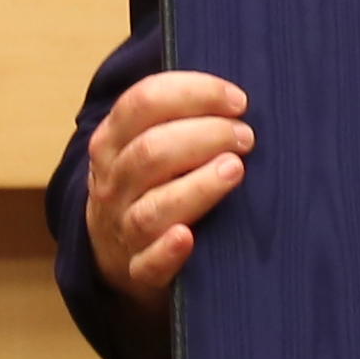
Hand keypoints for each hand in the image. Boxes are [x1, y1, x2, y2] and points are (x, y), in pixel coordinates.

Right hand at [84, 70, 253, 305]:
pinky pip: (148, 263)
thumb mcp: (150, 141)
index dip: (193, 94)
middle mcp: (112, 182)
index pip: (143, 103)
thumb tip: (240, 89)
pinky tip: (187, 237)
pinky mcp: (138, 269)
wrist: (117, 254)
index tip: (238, 99)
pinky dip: (167, 251)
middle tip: (246, 136)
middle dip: (204, 137)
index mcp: (112, 140)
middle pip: (151, 152)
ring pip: (152, 207)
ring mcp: (122, 228)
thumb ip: (178, 114)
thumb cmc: (154, 183)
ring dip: (197, 186)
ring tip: (235, 169)